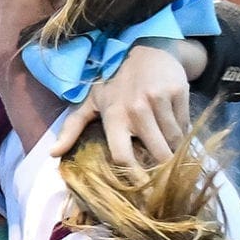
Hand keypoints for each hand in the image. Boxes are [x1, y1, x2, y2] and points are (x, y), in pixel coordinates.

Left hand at [50, 42, 191, 166]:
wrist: (145, 48)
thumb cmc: (113, 81)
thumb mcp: (90, 101)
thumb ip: (71, 128)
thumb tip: (53, 154)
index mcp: (113, 116)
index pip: (123, 156)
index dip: (134, 177)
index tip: (141, 192)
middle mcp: (136, 109)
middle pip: (158, 155)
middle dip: (163, 170)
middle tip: (163, 179)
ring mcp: (159, 100)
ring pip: (175, 142)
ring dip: (175, 152)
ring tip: (169, 152)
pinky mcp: (179, 92)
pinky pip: (186, 126)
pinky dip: (183, 133)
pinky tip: (174, 129)